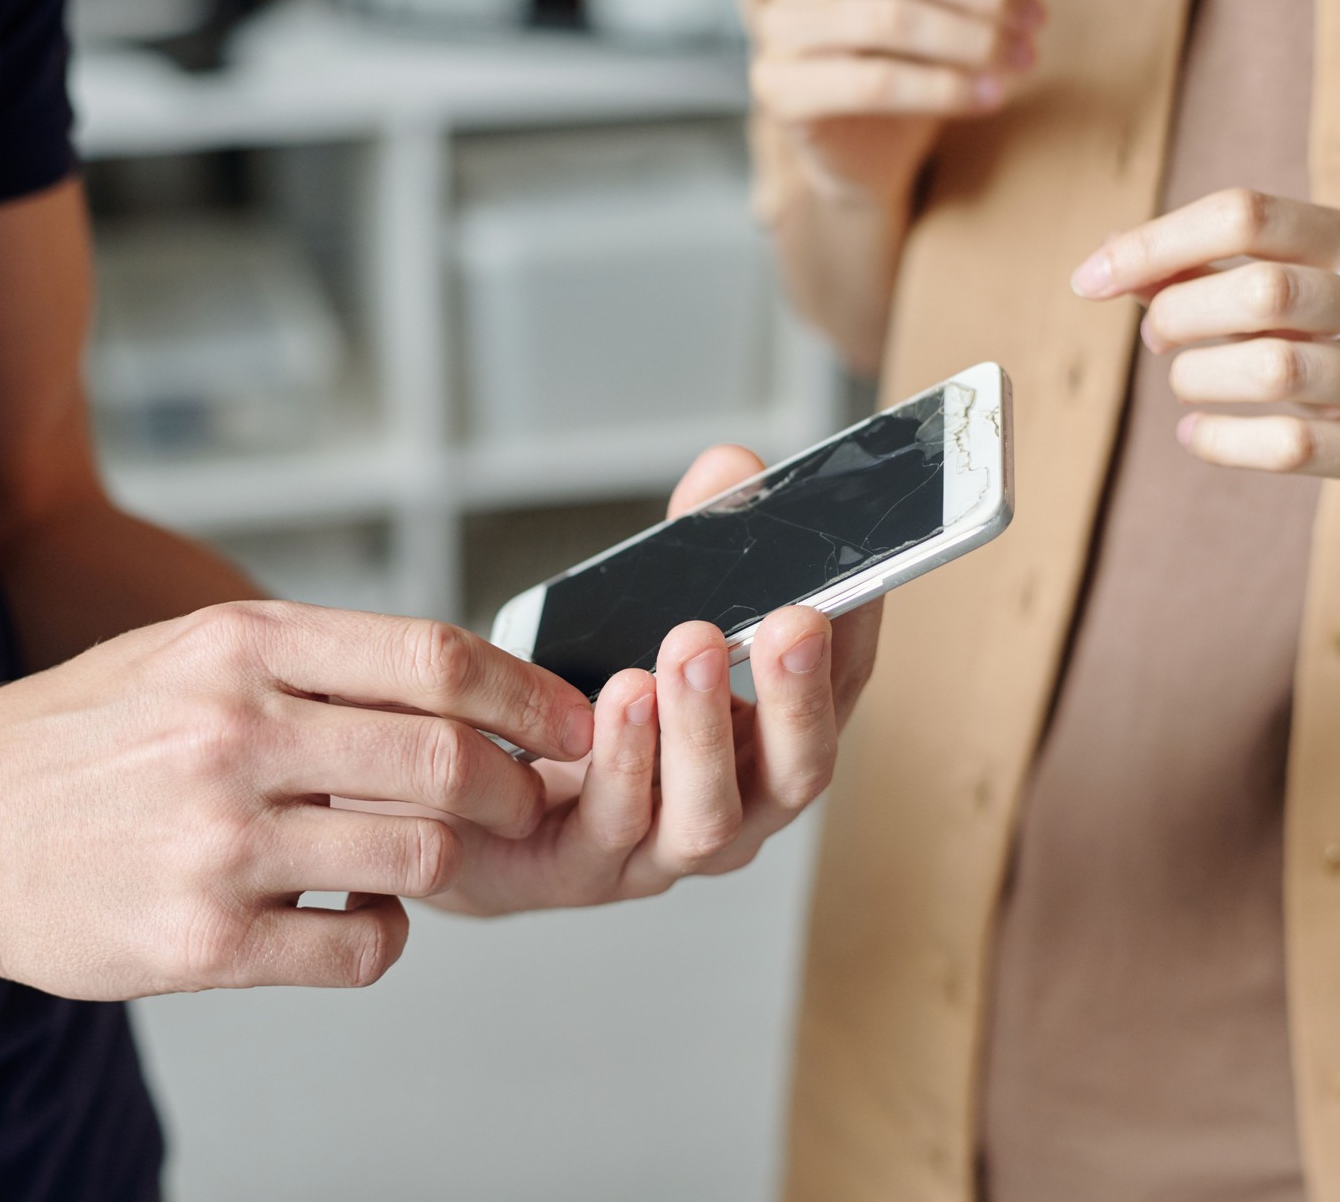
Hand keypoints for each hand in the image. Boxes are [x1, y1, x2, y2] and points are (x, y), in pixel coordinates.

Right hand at [0, 603, 593, 996]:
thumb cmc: (74, 736)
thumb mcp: (181, 649)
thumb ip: (308, 657)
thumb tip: (449, 678)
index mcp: (240, 646)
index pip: (433, 658)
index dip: (527, 695)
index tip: (572, 722)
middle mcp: (235, 734)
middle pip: (448, 760)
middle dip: (516, 786)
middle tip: (527, 801)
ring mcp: (220, 842)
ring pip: (419, 855)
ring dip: (453, 861)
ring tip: (432, 854)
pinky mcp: (202, 941)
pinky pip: (360, 947)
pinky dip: (388, 934)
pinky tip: (362, 911)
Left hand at [423, 445, 883, 914]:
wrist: (477, 802)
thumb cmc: (583, 704)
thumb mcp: (642, 612)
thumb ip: (693, 540)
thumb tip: (732, 469)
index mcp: (769, 743)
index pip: (838, 691)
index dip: (857, 635)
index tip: (862, 576)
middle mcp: (737, 808)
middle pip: (796, 771)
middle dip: (797, 694)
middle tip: (789, 620)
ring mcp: (664, 851)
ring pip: (708, 814)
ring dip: (702, 727)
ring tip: (687, 647)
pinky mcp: (583, 870)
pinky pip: (611, 826)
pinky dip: (621, 761)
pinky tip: (615, 699)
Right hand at [751, 0, 1046, 197]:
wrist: (865, 145)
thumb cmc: (909, 52)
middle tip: (1032, 19)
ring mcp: (777, 28)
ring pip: (889, 19)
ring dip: (970, 39)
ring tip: (1019, 59)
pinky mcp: (781, 90)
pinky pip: (874, 84)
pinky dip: (943, 89)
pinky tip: (988, 96)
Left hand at [1072, 189, 1339, 539]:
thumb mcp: (1291, 295)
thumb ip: (1205, 272)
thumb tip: (1111, 259)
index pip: (1245, 215)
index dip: (1155, 244)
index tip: (1090, 280)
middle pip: (1261, 288)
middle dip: (1179, 314)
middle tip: (1156, 339)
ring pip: (1274, 370)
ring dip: (1197, 377)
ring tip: (1185, 382)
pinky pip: (1289, 448)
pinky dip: (1220, 441)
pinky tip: (1195, 434)